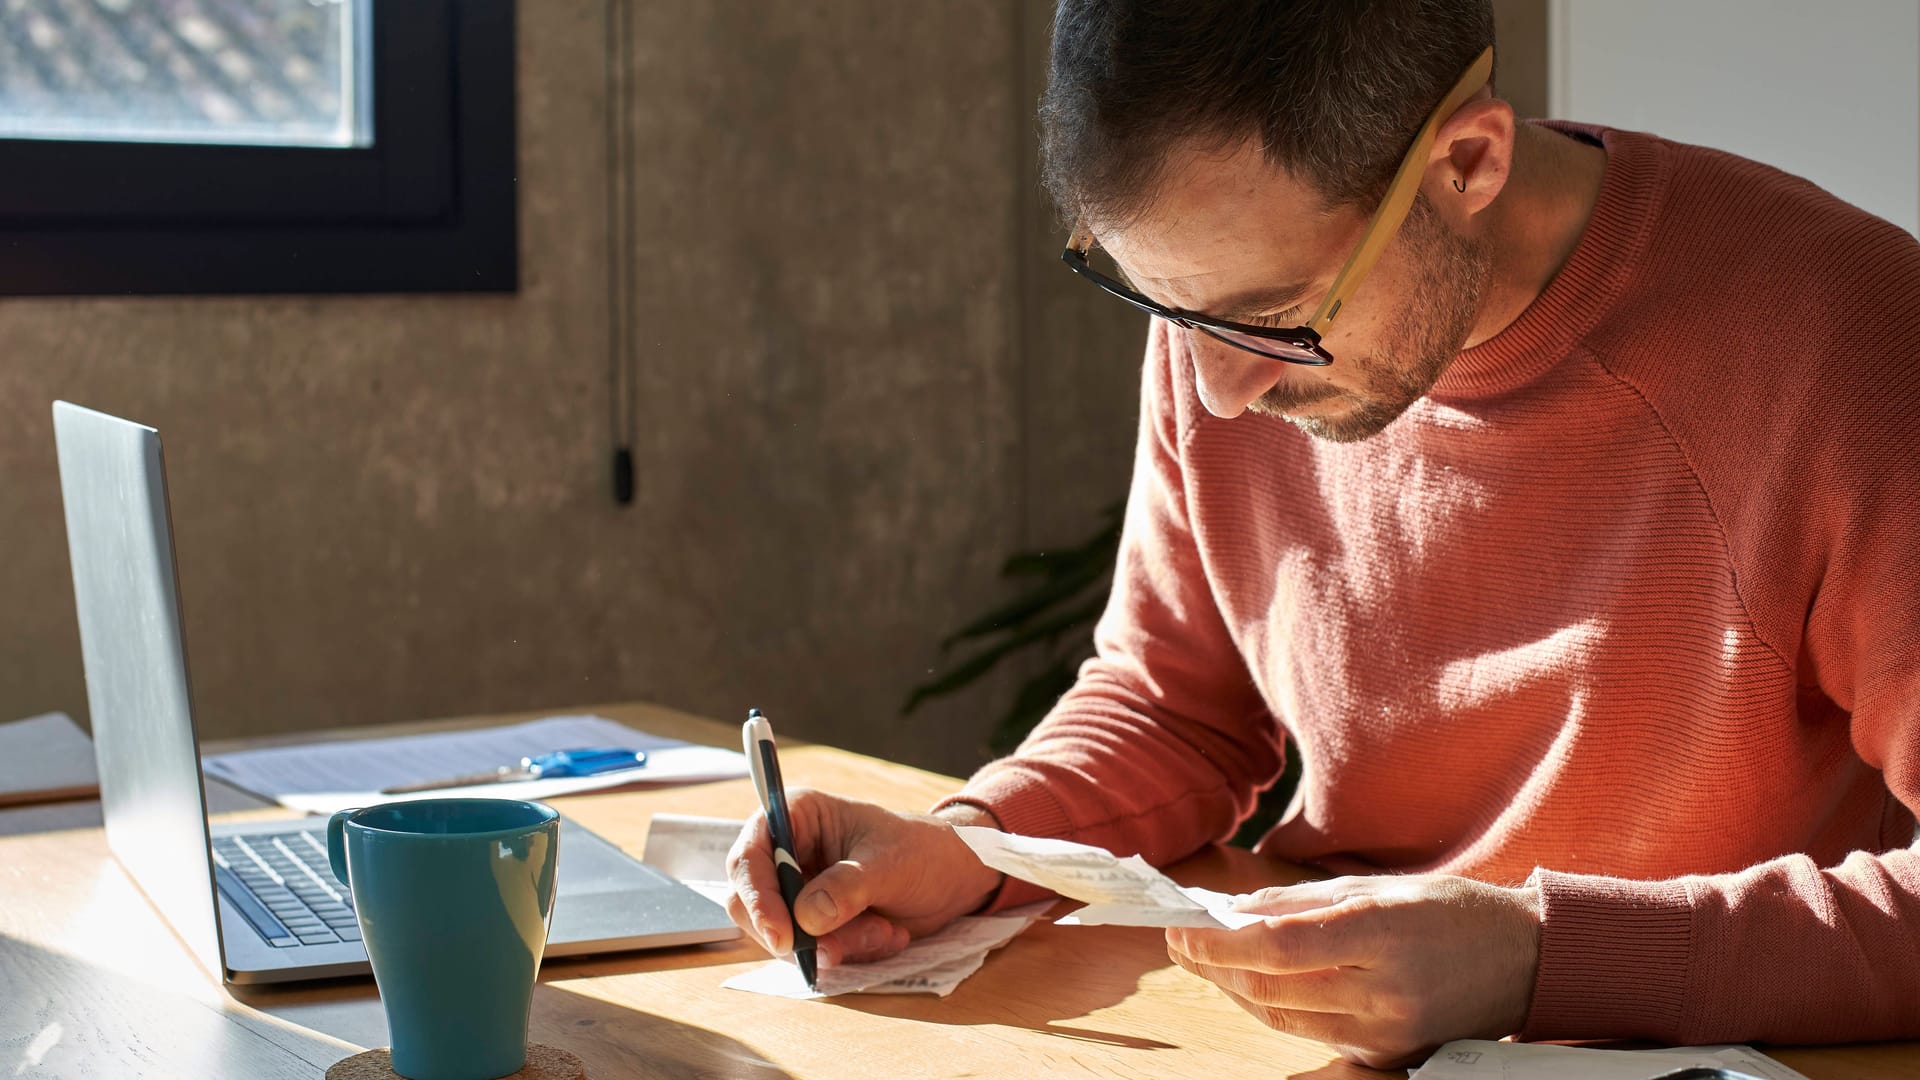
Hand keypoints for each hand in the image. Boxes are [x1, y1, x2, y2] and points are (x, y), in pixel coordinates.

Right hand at [725, 790, 1003, 966]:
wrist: (954, 879)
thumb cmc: (923, 852)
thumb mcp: (890, 864)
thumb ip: (846, 888)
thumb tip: (806, 918)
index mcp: (797, 816)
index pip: (749, 856)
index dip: (756, 897)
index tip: (783, 936)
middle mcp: (787, 852)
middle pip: (752, 903)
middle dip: (801, 932)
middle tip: (847, 943)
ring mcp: (798, 891)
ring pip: (782, 935)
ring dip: (835, 944)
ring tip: (885, 931)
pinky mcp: (813, 923)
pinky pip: (808, 952)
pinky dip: (846, 953)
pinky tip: (886, 935)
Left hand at [1165, 874, 1541, 1067]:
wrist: (1524, 961)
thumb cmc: (1448, 912)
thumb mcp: (1375, 887)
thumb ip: (1298, 902)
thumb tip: (1232, 911)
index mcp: (1379, 936)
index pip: (1276, 949)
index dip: (1219, 944)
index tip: (1182, 928)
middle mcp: (1383, 994)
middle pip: (1270, 989)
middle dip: (1215, 967)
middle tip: (1182, 942)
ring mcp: (1387, 1034)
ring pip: (1283, 1018)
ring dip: (1237, 989)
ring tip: (1207, 960)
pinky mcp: (1388, 1058)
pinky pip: (1313, 1035)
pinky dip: (1276, 1008)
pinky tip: (1253, 984)